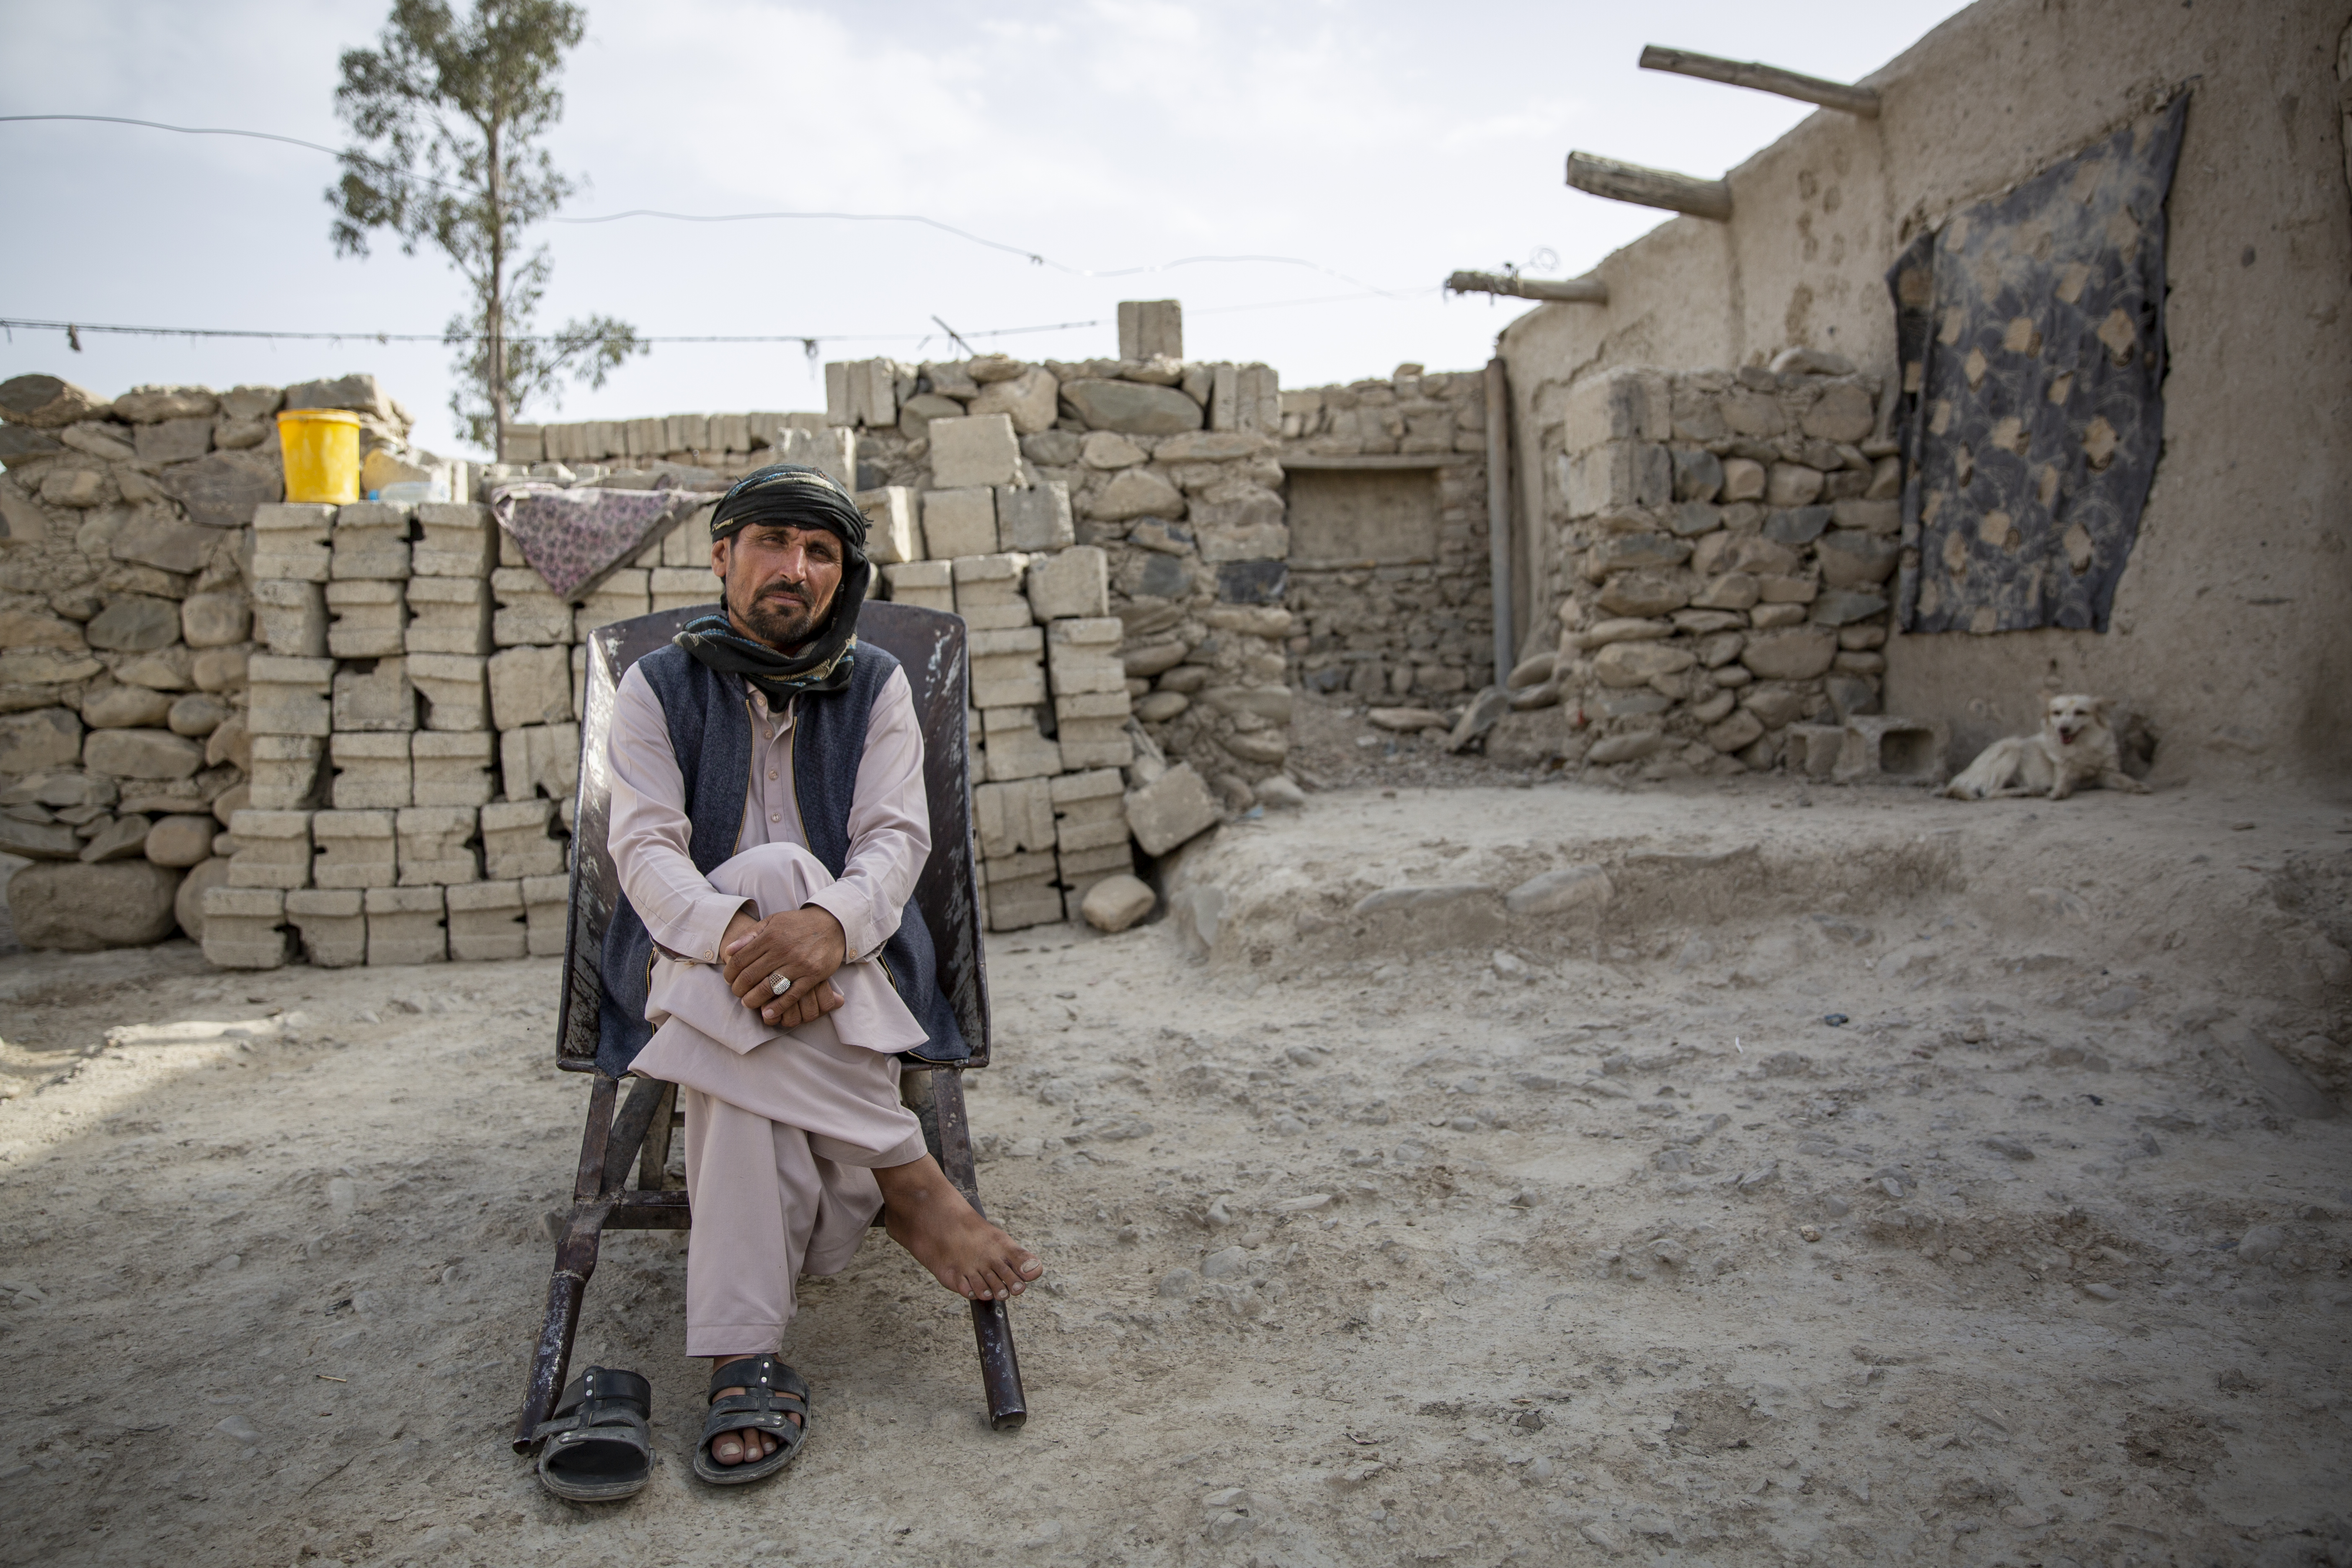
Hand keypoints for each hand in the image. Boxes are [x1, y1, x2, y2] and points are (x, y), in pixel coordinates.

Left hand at [721, 905, 847, 1028]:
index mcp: (770, 936)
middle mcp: (782, 950)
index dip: (729, 973)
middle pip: (750, 976)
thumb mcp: (772, 922)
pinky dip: (778, 1007)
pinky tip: (768, 1013)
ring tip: (748, 1003)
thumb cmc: (798, 924)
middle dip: (738, 989)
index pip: (740, 959)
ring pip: (768, 988)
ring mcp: (798, 964)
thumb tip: (729, 950)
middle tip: (737, 993)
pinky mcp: (812, 976)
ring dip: (753, 1000)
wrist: (832, 924)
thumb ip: (750, 934)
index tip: (728, 979)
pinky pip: (792, 995)